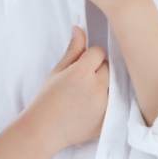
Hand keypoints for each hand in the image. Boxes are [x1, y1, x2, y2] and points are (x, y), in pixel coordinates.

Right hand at [26, 26, 108, 152]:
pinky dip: (106, 101)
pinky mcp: (107, 119)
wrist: (43, 130)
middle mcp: (97, 87)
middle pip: (108, 67)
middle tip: (82, 80)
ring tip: (86, 94)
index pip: (99, 52)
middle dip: (97, 69)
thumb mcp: (57, 70)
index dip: (90, 56)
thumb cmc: (47, 98)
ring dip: (104, 85)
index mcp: (82, 72)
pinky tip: (90, 106)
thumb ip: (73, 49)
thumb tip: (79, 28)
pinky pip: (114, 102)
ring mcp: (104, 105)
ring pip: (112, 84)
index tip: (81, 64)